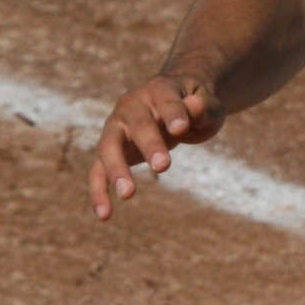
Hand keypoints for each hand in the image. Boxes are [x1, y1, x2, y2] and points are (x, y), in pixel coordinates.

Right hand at [89, 72, 225, 219]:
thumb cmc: (195, 106)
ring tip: (128, 195)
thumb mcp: (207, 104)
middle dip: (149, 145)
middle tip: (163, 166)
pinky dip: (99, 191)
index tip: (180, 129)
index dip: (173, 114)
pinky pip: (97, 170)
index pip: (167, 101)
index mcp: (159, 89)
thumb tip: (193, 106)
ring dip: (116, 170)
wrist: (175, 105)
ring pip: (109, 147)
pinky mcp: (109, 150)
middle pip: (137, 125)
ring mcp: (116, 128)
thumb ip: (202, 107)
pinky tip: (104, 215)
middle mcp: (131, 106)